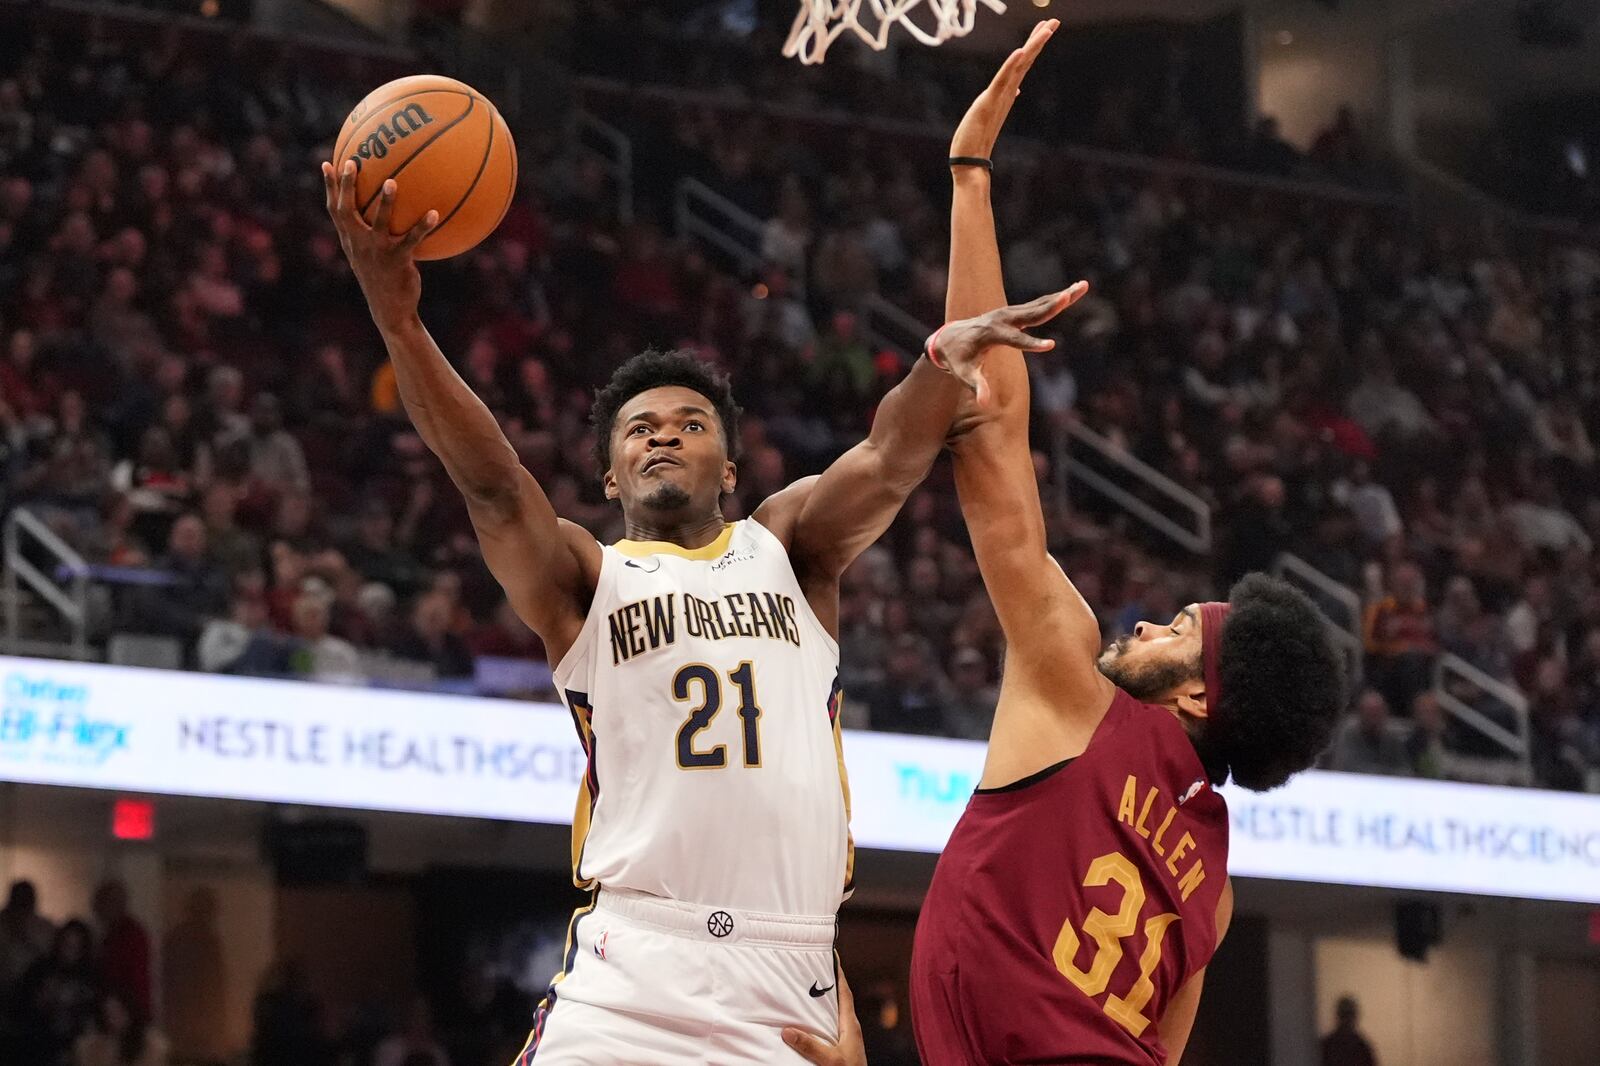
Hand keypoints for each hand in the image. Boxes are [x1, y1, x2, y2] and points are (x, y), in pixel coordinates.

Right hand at [321, 160, 438, 329]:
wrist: (390, 310)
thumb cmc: (384, 279)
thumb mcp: (372, 257)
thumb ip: (371, 235)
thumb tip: (383, 213)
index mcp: (350, 240)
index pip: (334, 210)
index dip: (330, 187)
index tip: (327, 163)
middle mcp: (358, 244)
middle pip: (347, 211)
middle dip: (346, 186)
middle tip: (352, 162)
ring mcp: (377, 253)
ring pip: (379, 223)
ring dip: (386, 202)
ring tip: (392, 182)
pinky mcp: (397, 261)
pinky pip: (411, 240)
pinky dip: (422, 227)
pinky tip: (434, 213)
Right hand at [782, 972, 865, 1065]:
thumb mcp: (830, 1059)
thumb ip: (810, 1046)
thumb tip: (787, 1031)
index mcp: (850, 1024)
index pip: (845, 993)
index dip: (839, 975)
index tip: (834, 957)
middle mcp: (851, 1027)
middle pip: (841, 999)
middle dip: (830, 984)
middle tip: (817, 970)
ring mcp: (849, 1037)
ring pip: (837, 1012)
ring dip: (827, 1001)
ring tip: (812, 991)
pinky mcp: (845, 1046)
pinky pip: (834, 1024)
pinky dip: (825, 1016)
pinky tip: (814, 1020)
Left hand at [931, 281, 1088, 406]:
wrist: (948, 337)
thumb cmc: (957, 359)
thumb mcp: (963, 374)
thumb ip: (975, 386)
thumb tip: (983, 403)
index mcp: (990, 334)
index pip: (1014, 340)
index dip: (1032, 344)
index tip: (1051, 345)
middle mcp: (1002, 318)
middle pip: (1032, 312)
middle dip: (1053, 305)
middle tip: (1071, 294)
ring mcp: (1009, 313)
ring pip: (1040, 304)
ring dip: (1062, 296)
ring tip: (1083, 286)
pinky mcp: (1015, 313)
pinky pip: (1038, 305)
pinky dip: (1056, 299)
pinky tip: (1072, 293)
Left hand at [949, 17, 1058, 162]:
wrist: (969, 162)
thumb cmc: (976, 139)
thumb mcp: (989, 112)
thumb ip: (1003, 98)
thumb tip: (1015, 89)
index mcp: (1007, 93)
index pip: (1022, 64)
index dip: (1033, 45)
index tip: (1046, 28)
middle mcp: (1007, 93)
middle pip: (1026, 61)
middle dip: (1039, 40)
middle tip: (1055, 20)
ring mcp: (999, 98)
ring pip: (1019, 67)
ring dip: (1032, 46)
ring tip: (1046, 29)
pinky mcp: (989, 103)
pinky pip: (1002, 81)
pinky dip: (1011, 65)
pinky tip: (1020, 51)